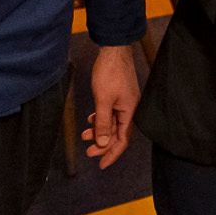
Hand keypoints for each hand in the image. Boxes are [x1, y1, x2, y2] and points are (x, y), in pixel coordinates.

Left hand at [80, 44, 139, 168]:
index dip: (111, 154)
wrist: (113, 49)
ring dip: (99, 132)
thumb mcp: (103, 100)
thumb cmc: (110, 73)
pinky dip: (101, 120)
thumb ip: (103, 124)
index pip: (123, 140)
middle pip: (117, 134)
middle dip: (103, 145)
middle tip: (88, 152)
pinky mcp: (118, 95)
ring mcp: (124, 102)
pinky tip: (91, 120)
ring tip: (84, 135)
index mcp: (130, 112)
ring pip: (112, 124)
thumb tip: (103, 143)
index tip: (100, 165)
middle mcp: (130, 109)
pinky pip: (110, 114)